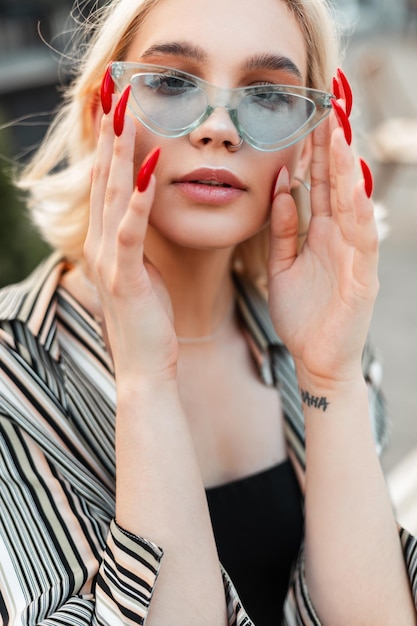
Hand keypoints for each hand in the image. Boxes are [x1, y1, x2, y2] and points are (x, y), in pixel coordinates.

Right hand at [84, 94, 177, 381]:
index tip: (119, 105)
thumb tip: (142, 215)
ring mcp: (109, 259)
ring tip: (127, 111)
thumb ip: (136, 241)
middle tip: (115, 89)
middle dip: (111, 132)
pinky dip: (139, 196)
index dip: (111, 142)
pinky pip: (131, 229)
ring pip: (113, 195)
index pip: (107, 182)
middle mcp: (100, 244)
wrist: (145, 366)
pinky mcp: (125, 276)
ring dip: (121, 151)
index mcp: (106, 242)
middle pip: (104, 178)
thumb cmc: (149, 319)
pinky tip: (149, 165)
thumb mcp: (142, 271)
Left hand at [268, 95, 378, 383]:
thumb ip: (283, 229)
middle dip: (331, 146)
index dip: (312, 151)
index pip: (317, 184)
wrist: (315, 358)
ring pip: (351, 205)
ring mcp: (354, 256)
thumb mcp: (283, 265)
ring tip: (339, 134)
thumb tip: (281, 188)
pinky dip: (358, 214)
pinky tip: (354, 188)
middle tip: (326, 105)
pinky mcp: (362, 279)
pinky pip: (361, 242)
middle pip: (335, 184)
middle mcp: (340, 238)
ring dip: (345, 171)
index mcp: (320, 233)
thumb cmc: (302, 313)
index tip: (305, 115)